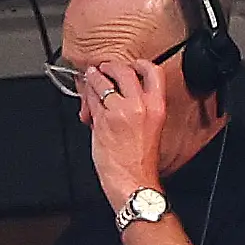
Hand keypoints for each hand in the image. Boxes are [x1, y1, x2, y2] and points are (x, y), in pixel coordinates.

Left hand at [81, 59, 167, 205]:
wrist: (133, 180)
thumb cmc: (141, 161)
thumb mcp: (150, 128)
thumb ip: (139, 107)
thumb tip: (122, 93)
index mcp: (157, 107)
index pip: (153, 72)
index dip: (140, 64)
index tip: (132, 65)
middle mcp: (139, 106)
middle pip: (123, 70)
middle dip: (111, 66)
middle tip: (105, 68)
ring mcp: (119, 111)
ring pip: (102, 82)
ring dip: (94, 77)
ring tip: (91, 77)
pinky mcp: (101, 119)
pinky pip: (91, 98)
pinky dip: (87, 95)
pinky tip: (88, 98)